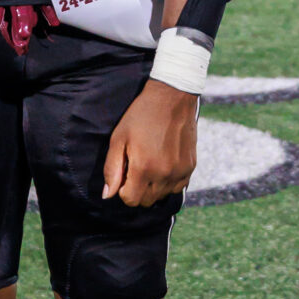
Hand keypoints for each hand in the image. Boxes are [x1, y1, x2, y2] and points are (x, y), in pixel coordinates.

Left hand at [102, 80, 197, 205]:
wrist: (172, 97)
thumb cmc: (141, 116)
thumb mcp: (119, 139)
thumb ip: (112, 169)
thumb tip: (108, 195)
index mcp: (144, 168)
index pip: (131, 200)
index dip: (123, 190)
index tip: (124, 174)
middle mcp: (164, 174)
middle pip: (146, 201)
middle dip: (137, 189)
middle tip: (136, 168)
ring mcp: (180, 171)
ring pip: (162, 196)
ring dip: (153, 187)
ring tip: (150, 164)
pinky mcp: (191, 167)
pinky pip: (177, 187)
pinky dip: (168, 182)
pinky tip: (163, 164)